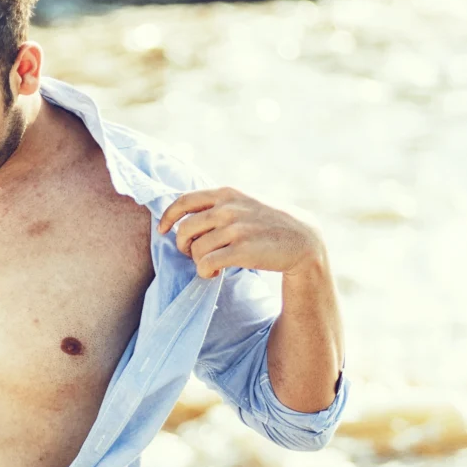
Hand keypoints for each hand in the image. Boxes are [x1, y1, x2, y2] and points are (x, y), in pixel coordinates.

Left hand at [158, 186, 323, 280]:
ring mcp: (235, 229)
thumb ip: (222, 203)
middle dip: (183, 245)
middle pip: (185, 229)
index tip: (163, 230)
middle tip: (194, 254)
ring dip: (198, 262)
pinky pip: (206, 264)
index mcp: (227, 193)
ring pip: (195, 249)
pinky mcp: (242, 251)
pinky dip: (205, 272)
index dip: (168, 216)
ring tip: (211, 266)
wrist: (303, 240)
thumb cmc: (272, 223)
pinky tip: (215, 274)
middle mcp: (228, 208)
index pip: (184, 200)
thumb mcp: (247, 202)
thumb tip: (189, 213)